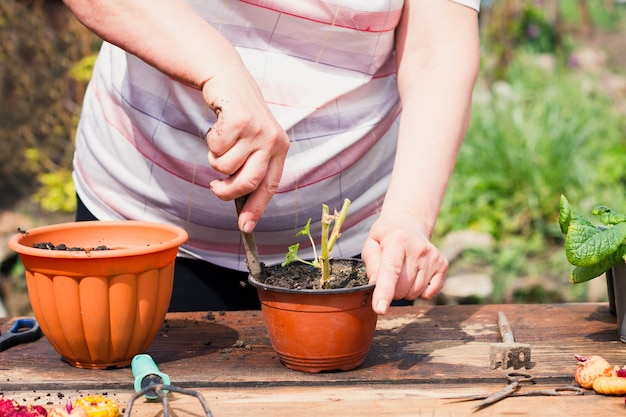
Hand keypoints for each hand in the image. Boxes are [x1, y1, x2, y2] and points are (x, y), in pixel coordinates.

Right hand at [202, 64, 289, 232]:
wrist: (228, 80)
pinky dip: (211, 141)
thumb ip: (251, 167)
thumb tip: (242, 206)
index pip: (270, 186)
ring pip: (226, 166)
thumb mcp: (253, 141)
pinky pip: (216, 149)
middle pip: (248, 182)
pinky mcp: (240, 121)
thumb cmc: (238, 116)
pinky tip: (218, 126)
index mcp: (280, 149)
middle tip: (216, 187)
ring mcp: (257, 130)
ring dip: (215, 159)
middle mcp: (273, 141)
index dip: (256, 209)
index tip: (245, 227)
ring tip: (221, 142)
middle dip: (227, 191)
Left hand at [361, 212, 447, 314]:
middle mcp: (418, 248)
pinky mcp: (443, 265)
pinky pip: (428, 294)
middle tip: (389, 275)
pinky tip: (415, 275)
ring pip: (414, 293)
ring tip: (403, 271)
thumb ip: (371, 265)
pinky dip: (419, 291)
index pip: (391, 269)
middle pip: (401, 287)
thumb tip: (375, 286)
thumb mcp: (371, 244)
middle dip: (391, 289)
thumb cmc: (386, 237)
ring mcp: (433, 257)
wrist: (409, 224)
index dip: (385, 291)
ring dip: (404, 290)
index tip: (380, 309)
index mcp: (397, 240)